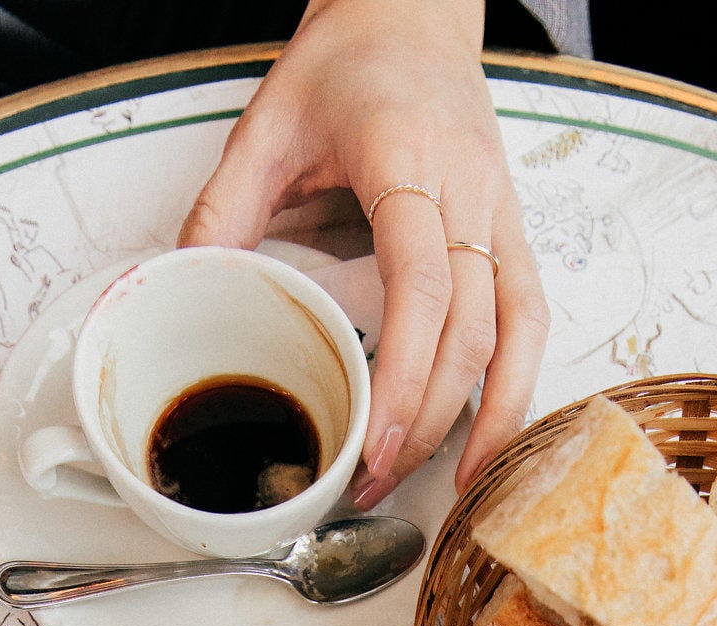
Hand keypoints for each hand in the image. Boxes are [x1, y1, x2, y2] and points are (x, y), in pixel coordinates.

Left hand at [178, 0, 548, 507]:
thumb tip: (185, 289)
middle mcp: (471, 193)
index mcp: (410, 163)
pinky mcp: (513, 232)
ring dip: (489, 418)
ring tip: (453, 486)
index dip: (404, 374)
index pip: (422, 286)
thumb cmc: (351, 57)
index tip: (374, 438)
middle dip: (427, 419)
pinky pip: (532, 320)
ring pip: (518, 334)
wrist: (414, 8)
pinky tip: (491, 438)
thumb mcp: (268, 122)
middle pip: (468, 330)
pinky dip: (518, 385)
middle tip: (374, 480)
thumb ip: (224, 208)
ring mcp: (501, 215)